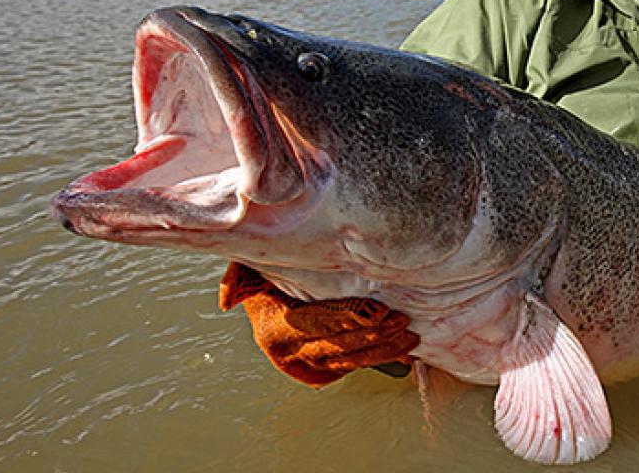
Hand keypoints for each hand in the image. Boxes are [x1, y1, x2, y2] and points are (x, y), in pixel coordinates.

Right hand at [219, 262, 419, 386]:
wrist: (274, 295)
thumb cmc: (270, 274)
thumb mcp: (252, 268)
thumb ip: (241, 277)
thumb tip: (228, 300)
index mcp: (273, 328)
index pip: (314, 324)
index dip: (347, 317)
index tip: (376, 309)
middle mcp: (289, 351)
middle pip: (336, 347)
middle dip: (373, 335)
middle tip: (401, 320)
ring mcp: (307, 363)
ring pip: (350, 361)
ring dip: (383, 349)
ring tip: (409, 334)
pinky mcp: (324, 370)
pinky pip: (357, 365)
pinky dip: (382, 358)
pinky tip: (403, 349)